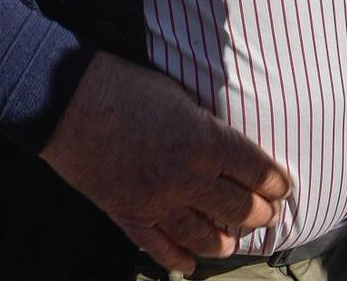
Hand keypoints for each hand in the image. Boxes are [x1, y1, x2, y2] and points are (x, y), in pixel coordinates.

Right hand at [41, 52, 288, 274]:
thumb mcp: (176, 94)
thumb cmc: (121, 84)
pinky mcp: (130, 214)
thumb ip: (204, 126)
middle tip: (264, 212)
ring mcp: (160, 201)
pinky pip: (162, 248)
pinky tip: (191, 262)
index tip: (281, 186)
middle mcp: (190, 177)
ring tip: (230, 238)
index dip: (276, 182)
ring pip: (207, 237)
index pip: (258, 171)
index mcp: (206, 140)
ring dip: (225, 240)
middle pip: (241, 209)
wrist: (65, 99)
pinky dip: (180, 258)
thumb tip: (222, 148)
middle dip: (260, 213)